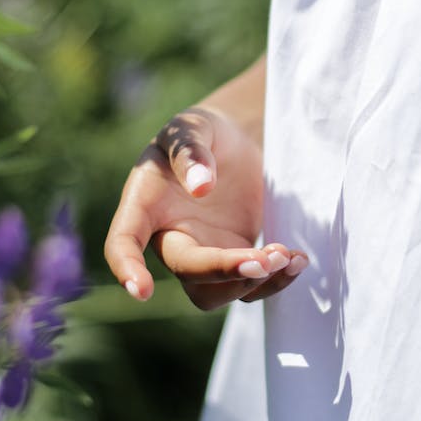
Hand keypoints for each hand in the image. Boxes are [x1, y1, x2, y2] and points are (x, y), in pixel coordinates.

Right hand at [104, 106, 308, 309]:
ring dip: (253, 282)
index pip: (123, 242)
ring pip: (218, 293)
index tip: (143, 291)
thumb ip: (191, 152)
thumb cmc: (201, 131)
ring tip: (287, 255)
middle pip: (187, 272)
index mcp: (145, 204)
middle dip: (225, 271)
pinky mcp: (234, 258)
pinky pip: (249, 285)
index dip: (128, 268)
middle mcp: (170, 237)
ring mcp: (203, 252)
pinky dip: (275, 279)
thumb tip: (201, 186)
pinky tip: (297, 258)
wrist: (233, 141)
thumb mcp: (191, 128)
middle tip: (265, 258)